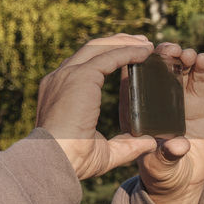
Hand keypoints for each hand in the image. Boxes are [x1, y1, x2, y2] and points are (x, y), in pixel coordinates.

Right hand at [36, 34, 160, 179]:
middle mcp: (60, 78)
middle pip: (91, 50)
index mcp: (60, 92)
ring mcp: (68, 75)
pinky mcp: (81, 77)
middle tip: (141, 43)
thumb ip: (126, 145)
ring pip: (100, 47)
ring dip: (125, 43)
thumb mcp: (104, 150)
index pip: (83, 66)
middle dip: (117, 43)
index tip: (128, 57)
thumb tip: (149, 143)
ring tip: (147, 44)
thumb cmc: (73, 160)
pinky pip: (109, 56)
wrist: (54, 160)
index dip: (106, 57)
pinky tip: (145, 52)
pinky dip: (129, 52)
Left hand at [121, 43, 203, 203]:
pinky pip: (199, 80)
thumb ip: (166, 156)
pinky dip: (202, 68)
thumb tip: (178, 146)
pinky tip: (203, 60)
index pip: (130, 78)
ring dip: (180, 57)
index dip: (135, 61)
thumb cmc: (161, 171)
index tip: (144, 51)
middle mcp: (155, 100)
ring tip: (185, 55)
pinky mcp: (197, 101)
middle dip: (161, 55)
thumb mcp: (158, 166)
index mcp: (135, 109)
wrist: (182, 179)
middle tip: (168, 50)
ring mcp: (177, 98)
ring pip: (177, 69)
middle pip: (154, 68)